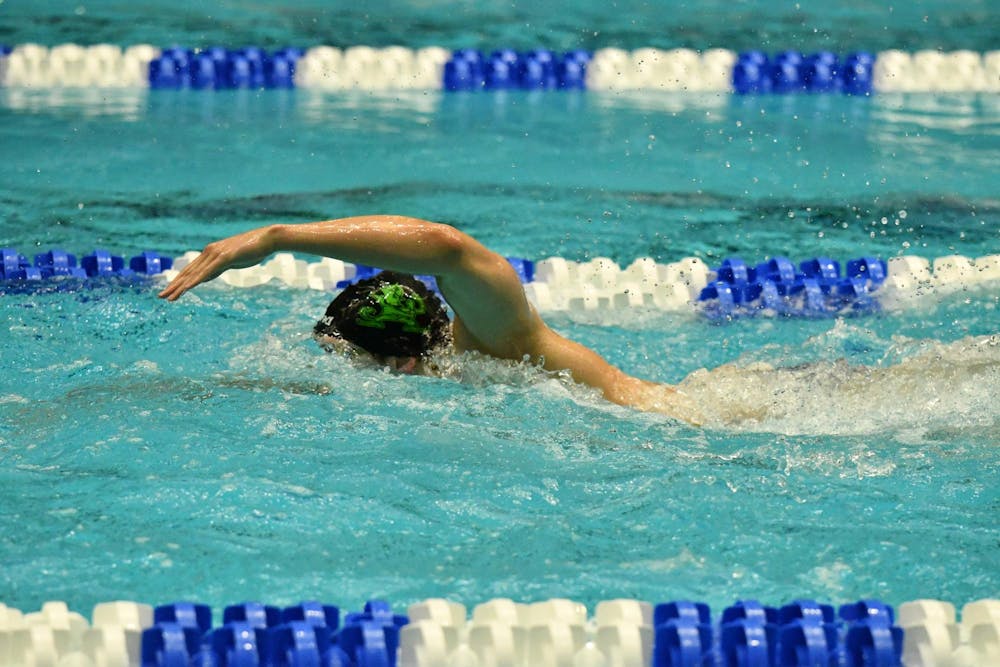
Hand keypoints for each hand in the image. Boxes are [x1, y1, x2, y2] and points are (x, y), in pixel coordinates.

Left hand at [158, 225, 277, 300]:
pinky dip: (195, 281)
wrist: (267, 239)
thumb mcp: (233, 261)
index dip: (179, 281)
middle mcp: (209, 252)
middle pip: (188, 272)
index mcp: (211, 253)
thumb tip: (210, 274)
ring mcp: (216, 254)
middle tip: (161, 296)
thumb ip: (220, 267)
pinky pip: (206, 272)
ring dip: (180, 286)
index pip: (191, 269)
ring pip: (194, 274)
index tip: (170, 291)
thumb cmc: (253, 249)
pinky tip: (186, 288)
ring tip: (169, 297)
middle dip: (174, 285)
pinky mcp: (224, 257)